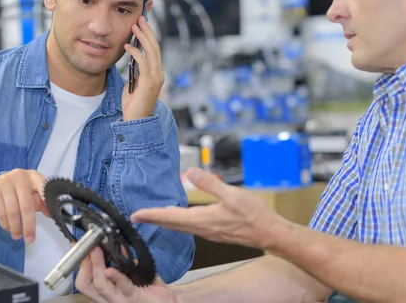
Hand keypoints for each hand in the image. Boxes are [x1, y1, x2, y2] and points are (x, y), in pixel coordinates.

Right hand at [0, 169, 49, 242]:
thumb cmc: (20, 189)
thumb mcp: (33, 192)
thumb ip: (44, 202)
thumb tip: (52, 214)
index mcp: (33, 176)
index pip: (43, 188)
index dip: (47, 201)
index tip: (51, 216)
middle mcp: (19, 177)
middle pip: (26, 205)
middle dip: (28, 225)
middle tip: (30, 239)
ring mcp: (4, 182)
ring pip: (12, 210)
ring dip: (15, 227)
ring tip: (17, 235)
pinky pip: (0, 212)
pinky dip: (5, 223)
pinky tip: (8, 228)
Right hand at [75, 246, 176, 302]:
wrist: (168, 300)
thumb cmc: (148, 287)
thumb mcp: (130, 270)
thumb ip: (120, 259)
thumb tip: (112, 241)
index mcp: (106, 290)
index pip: (84, 280)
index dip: (79, 263)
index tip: (78, 246)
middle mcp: (109, 298)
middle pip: (86, 284)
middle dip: (84, 264)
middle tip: (88, 247)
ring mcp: (120, 300)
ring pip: (100, 286)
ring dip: (96, 266)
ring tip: (97, 250)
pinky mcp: (134, 298)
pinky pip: (122, 287)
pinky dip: (115, 277)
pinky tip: (110, 270)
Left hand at [121, 14, 164, 120]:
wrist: (136, 122)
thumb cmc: (133, 105)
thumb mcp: (134, 84)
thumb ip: (135, 72)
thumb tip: (132, 59)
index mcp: (156, 73)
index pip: (154, 50)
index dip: (149, 36)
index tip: (142, 24)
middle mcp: (159, 73)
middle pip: (155, 47)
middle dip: (147, 31)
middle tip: (140, 19)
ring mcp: (156, 78)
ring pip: (151, 52)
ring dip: (142, 38)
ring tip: (135, 26)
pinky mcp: (149, 83)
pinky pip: (143, 63)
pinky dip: (135, 53)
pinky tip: (127, 46)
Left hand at [131, 167, 281, 249]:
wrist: (269, 233)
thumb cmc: (253, 216)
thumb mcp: (232, 195)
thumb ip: (210, 183)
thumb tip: (191, 172)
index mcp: (202, 220)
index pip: (170, 218)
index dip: (152, 215)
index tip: (136, 215)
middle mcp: (202, 228)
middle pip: (171, 224)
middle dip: (153, 219)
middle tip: (137, 216)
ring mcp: (208, 231)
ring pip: (180, 226)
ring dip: (165, 220)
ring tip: (154, 215)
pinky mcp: (215, 231)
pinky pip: (189, 227)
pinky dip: (178, 221)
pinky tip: (180, 217)